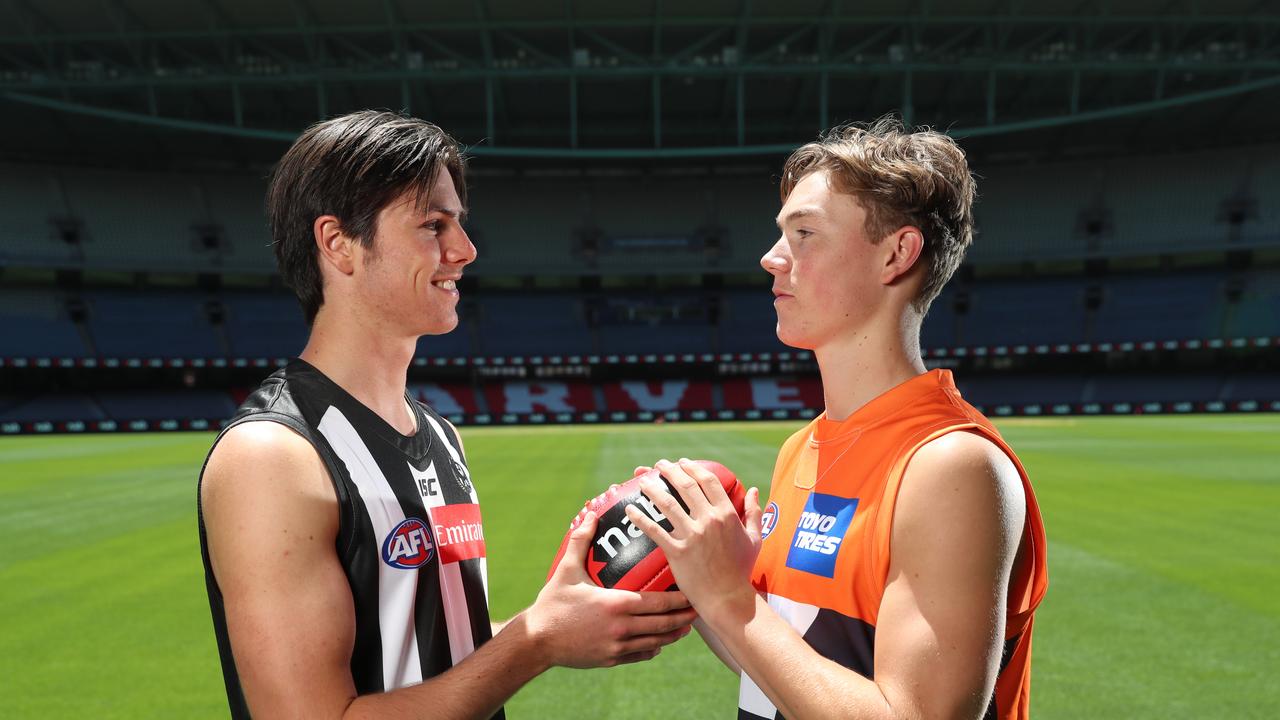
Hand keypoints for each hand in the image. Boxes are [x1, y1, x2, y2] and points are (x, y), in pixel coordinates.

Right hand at [525, 511, 696, 668]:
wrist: (536, 640)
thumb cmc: (552, 603)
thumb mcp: (566, 570)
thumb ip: (581, 541)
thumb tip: (590, 514)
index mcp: (616, 604)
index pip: (658, 602)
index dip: (679, 599)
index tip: (692, 592)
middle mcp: (622, 627)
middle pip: (663, 624)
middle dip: (683, 617)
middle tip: (698, 608)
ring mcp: (617, 646)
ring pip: (656, 642)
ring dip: (673, 634)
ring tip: (685, 626)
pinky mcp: (610, 660)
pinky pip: (640, 655)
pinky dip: (653, 648)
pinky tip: (660, 643)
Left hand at [626, 459, 762, 620]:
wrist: (728, 598)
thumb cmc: (741, 570)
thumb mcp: (754, 539)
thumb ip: (753, 512)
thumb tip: (752, 490)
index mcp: (727, 514)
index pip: (708, 481)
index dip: (693, 468)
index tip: (682, 463)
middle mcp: (709, 520)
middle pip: (686, 486)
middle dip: (670, 471)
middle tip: (659, 465)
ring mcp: (693, 536)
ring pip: (667, 504)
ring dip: (652, 488)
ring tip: (642, 480)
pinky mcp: (677, 552)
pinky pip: (655, 530)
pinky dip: (640, 518)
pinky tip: (629, 510)